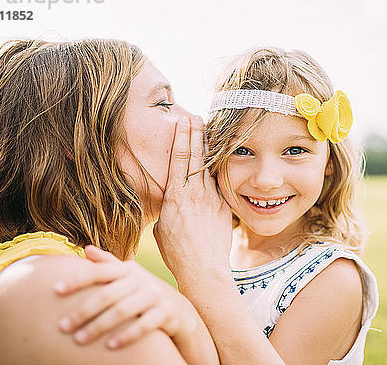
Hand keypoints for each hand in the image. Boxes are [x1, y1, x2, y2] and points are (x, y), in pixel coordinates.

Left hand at [54, 245, 196, 348]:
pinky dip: (127, 335)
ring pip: (123, 310)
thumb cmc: (142, 292)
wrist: (177, 310)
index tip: (55, 290)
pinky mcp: (166, 312)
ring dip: (99, 326)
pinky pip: (145, 325)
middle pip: (107, 294)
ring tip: (79, 340)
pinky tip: (110, 346)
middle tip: (62, 327)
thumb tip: (86, 249)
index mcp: (127, 270)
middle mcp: (141, 280)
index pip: (99, 271)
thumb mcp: (128, 276)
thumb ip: (107, 264)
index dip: (77, 279)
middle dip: (83, 311)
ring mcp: (154, 295)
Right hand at [153, 116, 232, 282]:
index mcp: (176, 197)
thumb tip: (171, 203)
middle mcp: (195, 194)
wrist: (203, 269)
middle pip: (197, 156)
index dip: (182, 137)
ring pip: (210, 167)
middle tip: (197, 116)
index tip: (183, 121)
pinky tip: (218, 161)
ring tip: (208, 131)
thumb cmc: (177, 253)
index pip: (180, 159)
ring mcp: (212, 200)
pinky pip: (219, 184)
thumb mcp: (162, 228)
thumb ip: (168, 209)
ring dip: (209, 148)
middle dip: (197, 133)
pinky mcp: (224, 208)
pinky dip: (217, 170)